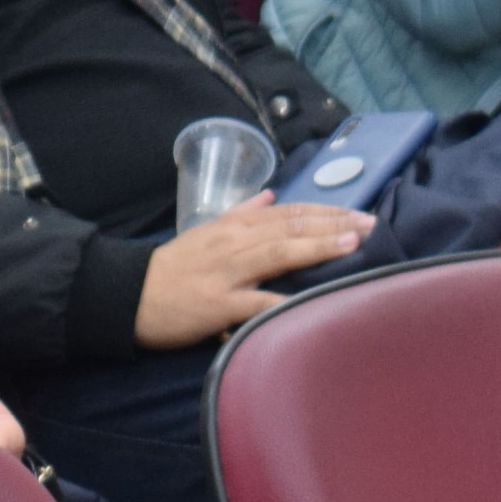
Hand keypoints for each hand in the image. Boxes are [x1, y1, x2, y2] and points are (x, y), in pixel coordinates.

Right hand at [137, 195, 368, 348]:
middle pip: (291, 228)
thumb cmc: (172, 267)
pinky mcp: (220, 305)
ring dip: (318, 246)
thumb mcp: (206, 230)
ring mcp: (228, 273)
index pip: (288, 213)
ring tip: (351, 243)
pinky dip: (283, 301)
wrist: (130, 294)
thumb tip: (272, 196)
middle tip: (370, 224)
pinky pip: (256, 303)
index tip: (358, 214)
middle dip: (334, 225)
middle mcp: (235, 244)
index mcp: (234, 227)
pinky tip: (310, 301)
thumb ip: (241, 213)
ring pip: (280, 254)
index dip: (325, 212)